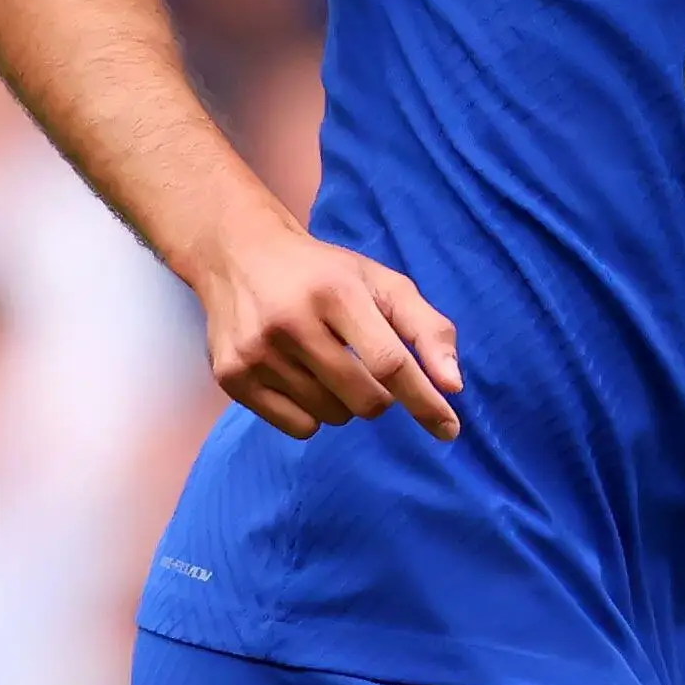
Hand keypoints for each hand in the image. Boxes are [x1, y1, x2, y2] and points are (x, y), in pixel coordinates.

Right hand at [197, 196, 462, 445]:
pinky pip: (299, 428)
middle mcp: (291, 321)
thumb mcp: (380, 283)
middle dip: (381, 398)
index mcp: (335, 292)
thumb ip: (426, 328)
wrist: (237, 254)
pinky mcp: (232, 377)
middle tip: (365, 369)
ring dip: (343, 402)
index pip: (390, 363)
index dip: (424, 400)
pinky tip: (298, 377)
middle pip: (365, 401)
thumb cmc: (323, 274)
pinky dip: (311, 414)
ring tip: (323, 362)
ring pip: (332, 417)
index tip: (449, 429)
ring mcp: (257, 352)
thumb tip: (452, 386)